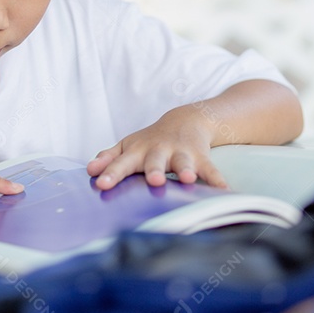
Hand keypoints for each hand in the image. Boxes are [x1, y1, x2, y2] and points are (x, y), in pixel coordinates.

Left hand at [86, 107, 227, 190]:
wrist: (186, 121)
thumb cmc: (150, 142)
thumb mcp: (128, 146)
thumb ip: (109, 158)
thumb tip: (89, 170)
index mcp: (138, 152)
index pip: (122, 163)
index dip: (112, 173)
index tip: (102, 184)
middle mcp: (159, 152)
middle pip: (155, 162)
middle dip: (154, 170)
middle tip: (153, 181)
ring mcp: (181, 154)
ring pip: (184, 163)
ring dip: (185, 170)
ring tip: (187, 179)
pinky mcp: (201, 157)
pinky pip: (211, 170)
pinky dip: (217, 180)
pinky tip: (224, 191)